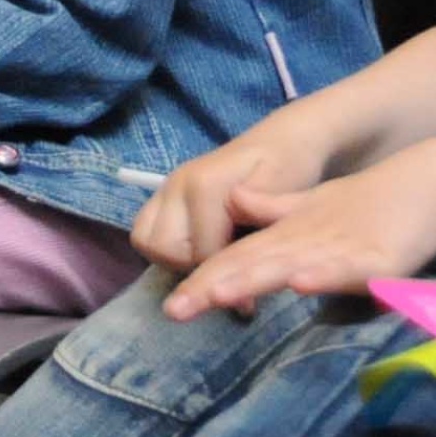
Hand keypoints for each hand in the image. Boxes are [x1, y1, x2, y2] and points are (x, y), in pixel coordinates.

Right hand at [128, 120, 334, 272]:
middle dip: (193, 268)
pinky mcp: (164, 191)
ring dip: (172, 258)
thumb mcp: (286, 201)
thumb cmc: (290, 169)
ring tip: (208, 259)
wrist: (285, 139)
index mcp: (205, 187)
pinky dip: (164, 246)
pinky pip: (145, 229)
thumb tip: (240, 285)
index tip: (249, 297)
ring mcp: (167, 186)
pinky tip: (196, 247)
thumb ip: (257, 242)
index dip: (226, 279)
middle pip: (163, 249)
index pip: (200, 253)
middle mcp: (177, 184)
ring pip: (145, 240)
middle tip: (226, 270)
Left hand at [160, 150, 435, 320]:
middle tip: (174, 309)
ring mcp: (341, 248)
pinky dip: (324, 275)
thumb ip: (273, 212)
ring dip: (253, 278)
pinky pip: (348, 270)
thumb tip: (235, 206)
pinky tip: (300, 282)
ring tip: (215, 294)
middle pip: (253, 263)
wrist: (426, 182)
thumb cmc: (368, 203)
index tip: (172, 305)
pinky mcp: (379, 258)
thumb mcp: (313, 209)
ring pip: (290, 264)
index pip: (239, 258)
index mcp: (289, 233)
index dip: (205, 279)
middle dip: (214, 286)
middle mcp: (306, 240)